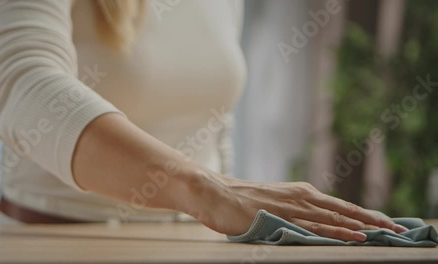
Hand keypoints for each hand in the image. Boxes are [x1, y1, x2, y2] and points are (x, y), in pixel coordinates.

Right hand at [189, 170, 407, 241]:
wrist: (215, 192)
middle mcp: (302, 197)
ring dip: (364, 225)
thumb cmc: (239, 200)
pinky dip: (340, 231)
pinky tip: (356, 235)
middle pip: (345, 209)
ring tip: (388, 232)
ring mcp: (293, 207)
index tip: (385, 222)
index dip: (363, 213)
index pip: (338, 205)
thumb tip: (304, 224)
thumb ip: (290, 212)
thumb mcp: (271, 203)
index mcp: (300, 192)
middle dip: (373, 219)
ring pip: (336, 217)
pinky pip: (317, 226)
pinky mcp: (283, 218)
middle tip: (399, 227)